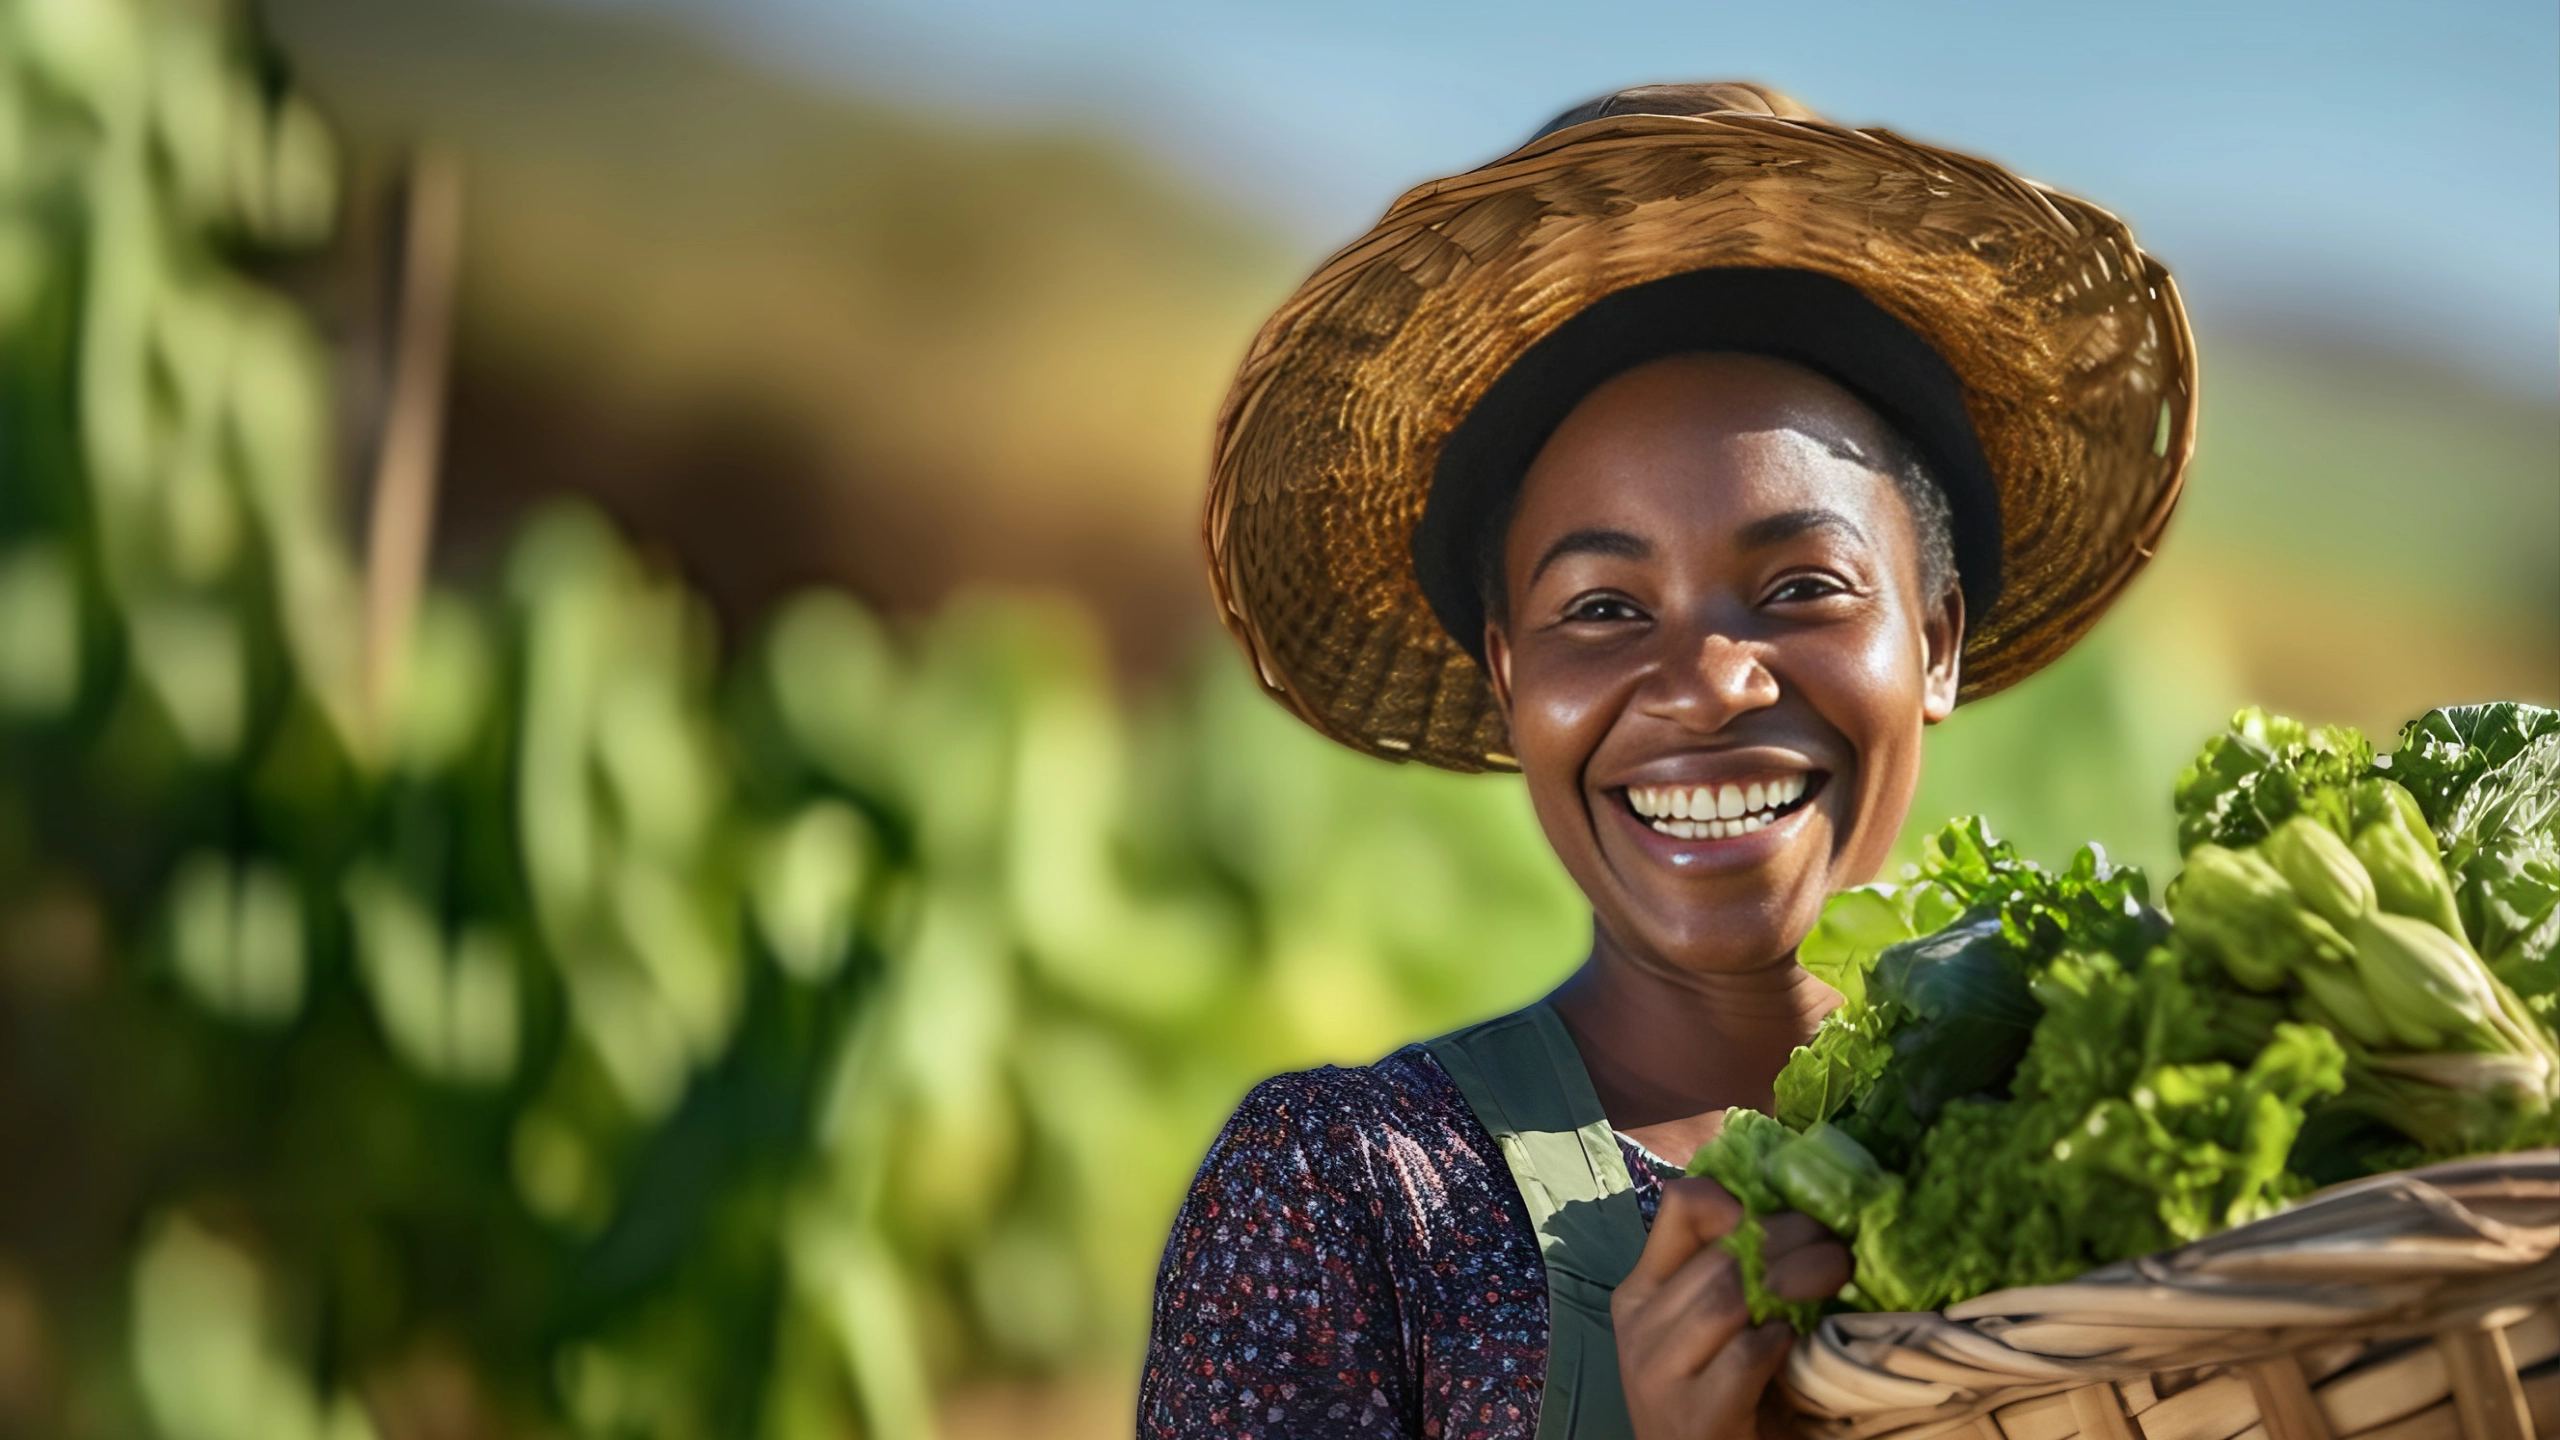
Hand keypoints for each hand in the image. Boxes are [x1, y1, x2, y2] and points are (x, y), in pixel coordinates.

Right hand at [1611, 1176, 1851, 1439]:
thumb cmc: (1715, 1398)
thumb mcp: (1704, 1331)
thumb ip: (1725, 1280)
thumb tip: (1792, 1214)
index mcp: (1640, 1294)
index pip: (1680, 1208)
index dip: (1740, 1198)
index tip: (1784, 1215)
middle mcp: (1640, 1326)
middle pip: (1723, 1253)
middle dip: (1793, 1238)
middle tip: (1838, 1245)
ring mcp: (1659, 1373)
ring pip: (1730, 1296)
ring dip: (1799, 1278)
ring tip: (1838, 1277)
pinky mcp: (1695, 1416)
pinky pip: (1745, 1356)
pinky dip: (1780, 1341)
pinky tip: (1797, 1343)